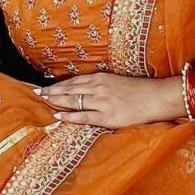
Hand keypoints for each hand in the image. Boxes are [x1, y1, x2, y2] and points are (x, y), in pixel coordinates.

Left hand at [38, 73, 186, 129]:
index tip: (47, 86)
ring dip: (57, 101)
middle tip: (37, 93)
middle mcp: (99, 88)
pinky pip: (84, 116)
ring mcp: (102, 102)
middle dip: (52, 91)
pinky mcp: (107, 116)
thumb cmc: (140, 90)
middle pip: (70, 89)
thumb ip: (102, 85)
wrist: (157, 97)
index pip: (74, 81)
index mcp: (101, 78)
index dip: (59, 84)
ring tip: (44, 102)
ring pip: (73, 101)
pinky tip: (59, 116)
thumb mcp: (118, 82)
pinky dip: (70, 116)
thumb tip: (87, 90)